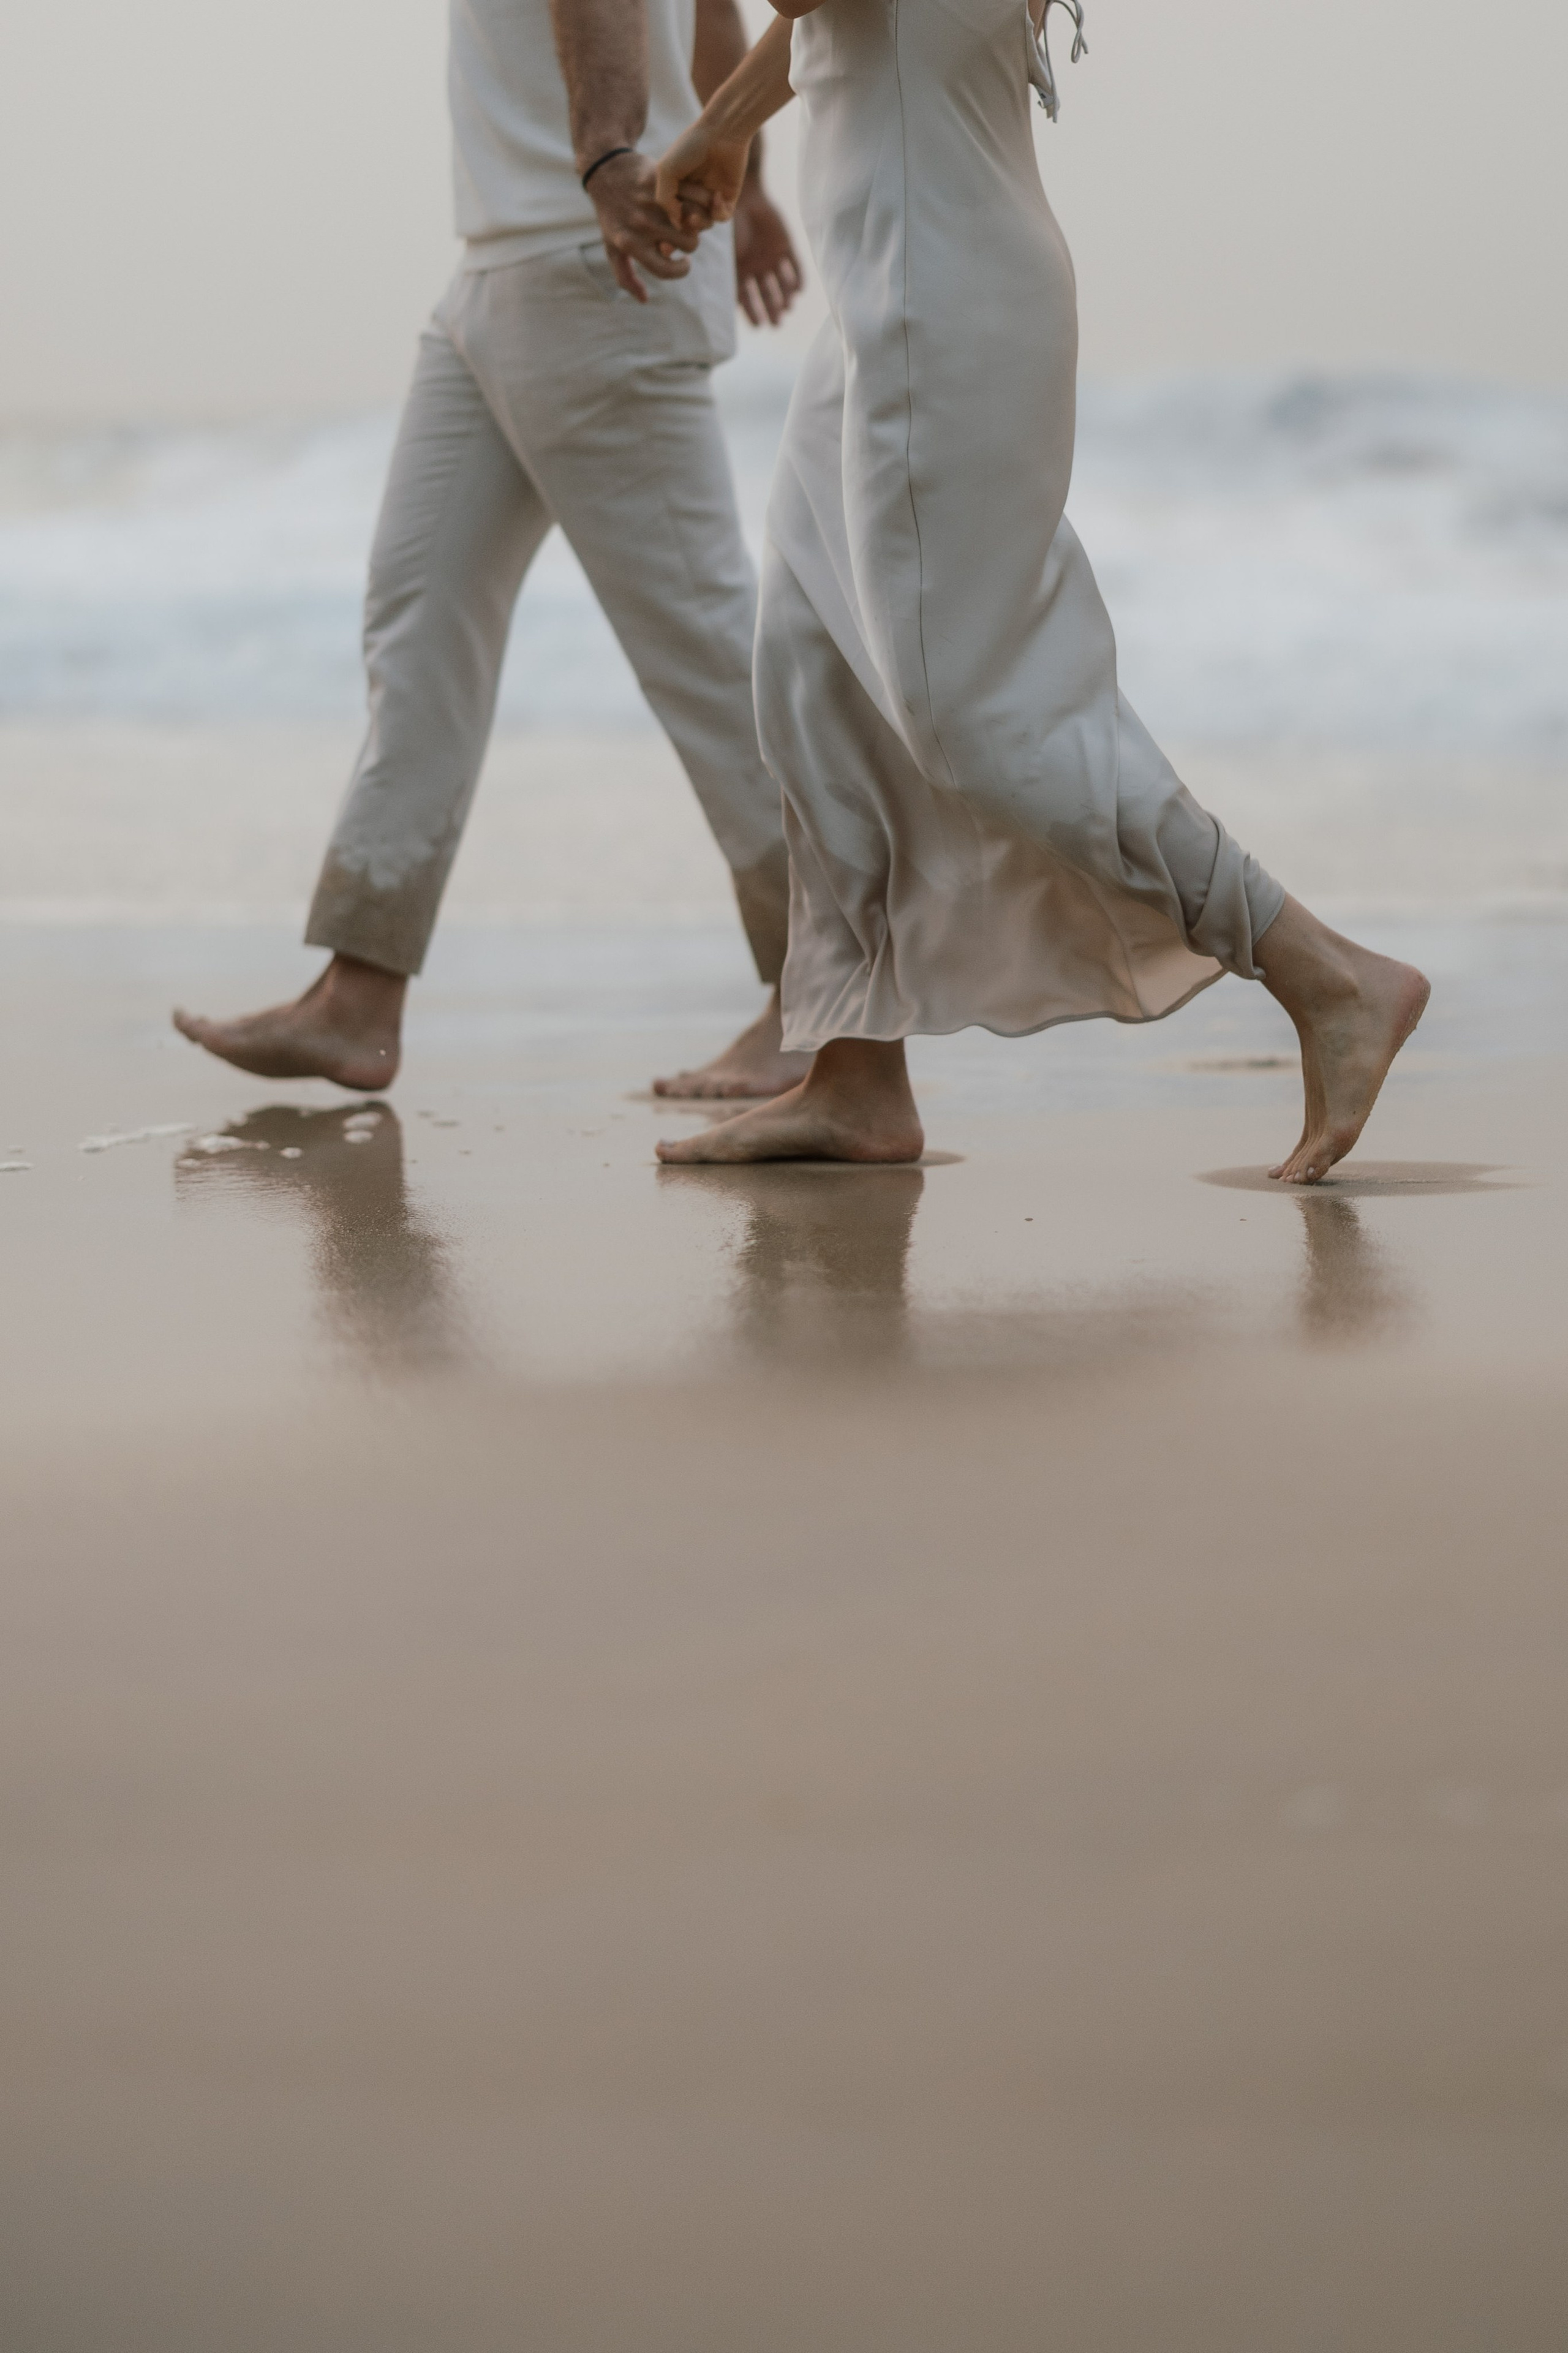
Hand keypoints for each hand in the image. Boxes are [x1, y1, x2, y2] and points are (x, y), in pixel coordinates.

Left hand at [587, 150, 702, 301]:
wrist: (604, 170)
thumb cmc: (610, 214)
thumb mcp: (612, 246)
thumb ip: (626, 276)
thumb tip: (644, 300)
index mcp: (631, 244)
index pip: (666, 270)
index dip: (680, 270)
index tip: (683, 263)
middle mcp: (642, 224)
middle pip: (688, 243)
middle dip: (691, 243)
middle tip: (685, 236)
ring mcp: (653, 201)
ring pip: (695, 219)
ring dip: (698, 221)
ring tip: (691, 219)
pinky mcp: (662, 179)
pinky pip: (693, 195)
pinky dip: (700, 200)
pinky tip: (694, 201)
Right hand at [655, 120, 751, 235]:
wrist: (722, 133)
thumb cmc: (690, 147)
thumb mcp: (666, 170)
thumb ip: (664, 198)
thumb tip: (675, 223)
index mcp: (675, 187)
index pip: (671, 215)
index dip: (670, 224)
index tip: (670, 225)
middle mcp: (692, 194)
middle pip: (688, 224)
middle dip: (687, 224)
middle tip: (688, 215)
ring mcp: (710, 197)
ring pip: (705, 223)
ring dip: (703, 220)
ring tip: (701, 209)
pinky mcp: (728, 197)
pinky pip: (722, 218)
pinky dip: (718, 213)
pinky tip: (716, 197)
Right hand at [731, 182, 801, 325]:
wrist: (742, 194)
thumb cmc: (728, 225)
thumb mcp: (725, 253)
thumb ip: (729, 274)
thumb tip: (729, 302)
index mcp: (738, 271)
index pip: (746, 299)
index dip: (753, 313)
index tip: (759, 326)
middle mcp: (756, 267)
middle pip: (766, 294)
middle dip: (772, 309)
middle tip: (777, 323)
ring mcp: (771, 256)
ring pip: (781, 283)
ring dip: (785, 296)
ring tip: (788, 306)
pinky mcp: (786, 245)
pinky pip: (796, 265)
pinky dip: (798, 278)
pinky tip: (799, 290)